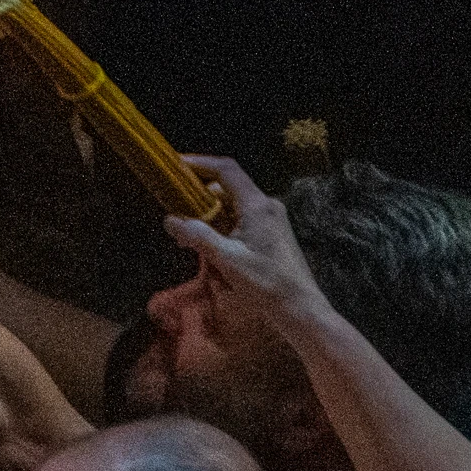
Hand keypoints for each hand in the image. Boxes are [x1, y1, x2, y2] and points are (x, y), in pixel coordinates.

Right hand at [165, 155, 332, 336]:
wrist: (300, 307)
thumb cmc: (266, 282)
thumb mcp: (227, 259)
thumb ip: (197, 235)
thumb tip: (170, 219)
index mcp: (257, 205)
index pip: (226, 170)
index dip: (199, 163)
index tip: (174, 165)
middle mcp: (265, 206)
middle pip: (226, 187)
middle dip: (197, 195)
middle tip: (173, 209)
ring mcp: (270, 219)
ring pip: (231, 205)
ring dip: (207, 214)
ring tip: (185, 233)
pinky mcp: (270, 233)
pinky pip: (239, 218)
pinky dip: (219, 225)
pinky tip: (206, 243)